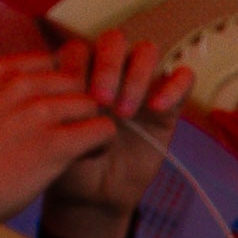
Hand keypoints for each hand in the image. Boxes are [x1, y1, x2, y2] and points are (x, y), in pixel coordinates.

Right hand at [0, 47, 140, 237]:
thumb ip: (10, 93)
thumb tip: (54, 91)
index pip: (54, 63)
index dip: (58, 90)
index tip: (47, 115)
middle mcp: (18, 84)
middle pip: (77, 83)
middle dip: (76, 107)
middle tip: (66, 134)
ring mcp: (37, 112)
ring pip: (92, 105)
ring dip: (89, 126)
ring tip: (74, 149)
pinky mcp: (54, 143)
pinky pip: (103, 130)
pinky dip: (100, 145)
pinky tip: (83, 158)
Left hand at [35, 36, 189, 227]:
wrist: (93, 197)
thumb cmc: (67, 166)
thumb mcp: (54, 142)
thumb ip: (61, 116)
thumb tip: (78, 100)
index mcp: (77, 75)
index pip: (79, 48)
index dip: (76, 66)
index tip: (70, 97)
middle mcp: (110, 74)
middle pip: (114, 40)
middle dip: (108, 66)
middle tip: (101, 101)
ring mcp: (140, 86)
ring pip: (147, 51)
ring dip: (137, 76)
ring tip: (125, 112)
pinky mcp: (169, 104)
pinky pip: (183, 77)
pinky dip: (174, 86)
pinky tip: (157, 108)